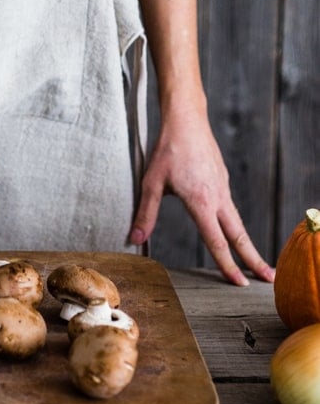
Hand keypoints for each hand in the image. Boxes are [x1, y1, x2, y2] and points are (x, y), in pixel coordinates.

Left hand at [128, 103, 275, 285]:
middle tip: (269, 279)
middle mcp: (218, 197)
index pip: (217, 241)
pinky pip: (231, 207)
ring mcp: (223, 188)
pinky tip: (232, 230)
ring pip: (237, 222)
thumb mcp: (151, 183)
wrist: (187, 120)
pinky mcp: (222, 179)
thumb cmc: (168, 150)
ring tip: (255, 262)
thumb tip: (135, 240)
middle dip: (254, 259)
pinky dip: (236, 224)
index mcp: (202, 202)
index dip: (228, 265)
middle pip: (240, 235)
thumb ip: (145, 214)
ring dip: (247, 243)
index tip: (239, 283)